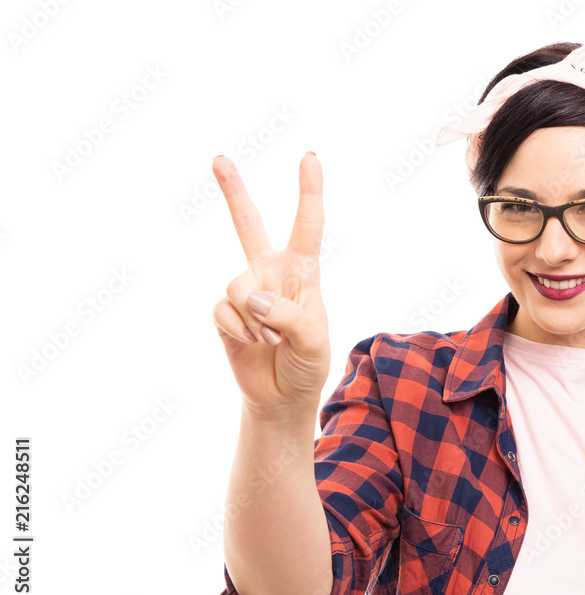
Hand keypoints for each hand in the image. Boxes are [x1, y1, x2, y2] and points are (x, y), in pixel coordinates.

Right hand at [210, 153, 330, 416]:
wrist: (281, 396)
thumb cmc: (307, 362)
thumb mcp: (313, 340)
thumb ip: (288, 314)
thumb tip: (250, 295)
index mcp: (302, 272)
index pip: (307, 226)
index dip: (309, 191)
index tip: (310, 156)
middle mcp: (270, 273)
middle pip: (248, 225)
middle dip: (233, 191)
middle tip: (219, 157)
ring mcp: (244, 291)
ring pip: (237, 285)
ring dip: (256, 319)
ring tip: (271, 340)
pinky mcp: (223, 312)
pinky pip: (223, 310)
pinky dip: (239, 330)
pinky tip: (252, 343)